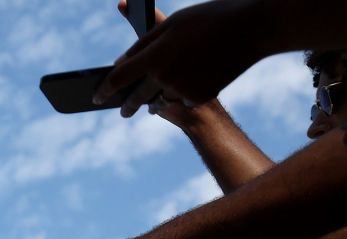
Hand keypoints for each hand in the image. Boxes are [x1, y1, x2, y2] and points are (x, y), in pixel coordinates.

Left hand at [97, 0, 266, 114]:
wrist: (250, 29)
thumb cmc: (207, 20)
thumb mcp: (172, 25)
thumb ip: (143, 45)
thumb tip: (120, 64)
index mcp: (153, 54)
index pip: (119, 77)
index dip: (104, 89)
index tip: (96, 97)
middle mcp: (163, 75)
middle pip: (136, 97)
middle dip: (127, 105)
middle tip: (122, 110)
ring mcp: (181, 89)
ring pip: (158, 102)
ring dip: (154, 102)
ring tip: (150, 102)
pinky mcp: (198, 97)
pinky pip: (182, 101)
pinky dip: (181, 96)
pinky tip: (189, 85)